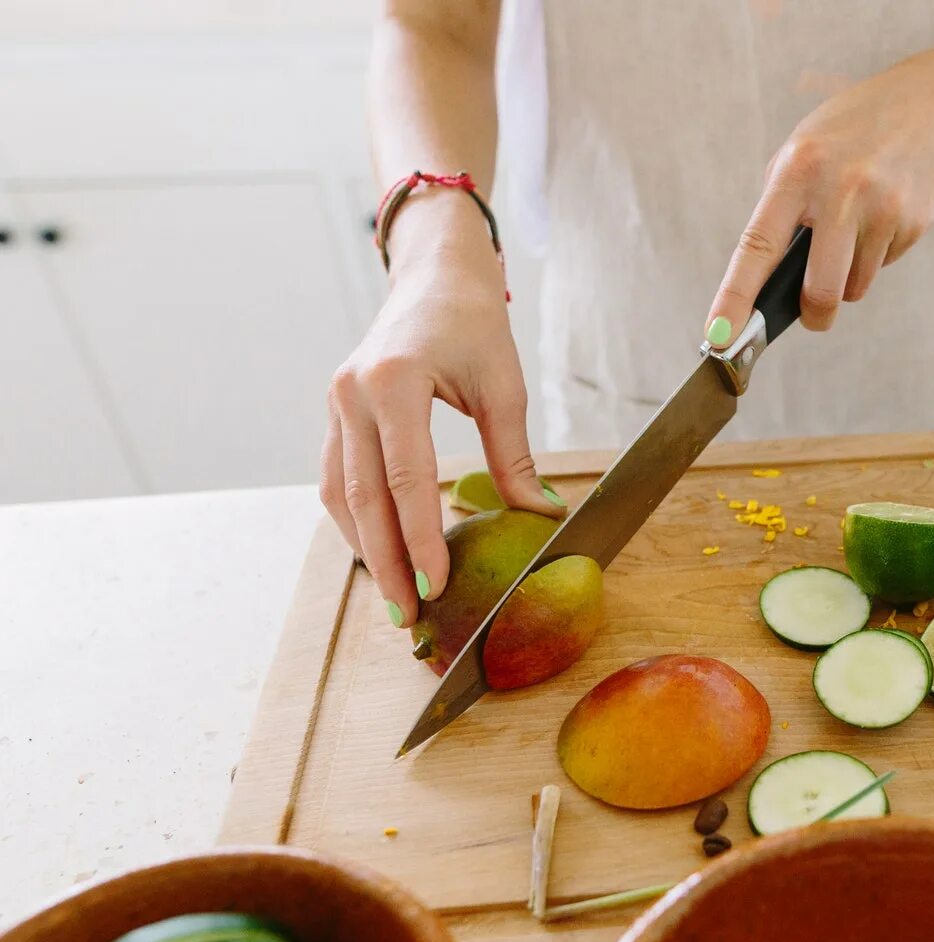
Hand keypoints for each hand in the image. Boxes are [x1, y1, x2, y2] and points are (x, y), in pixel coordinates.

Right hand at [320, 231, 561, 628]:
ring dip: (366, 550)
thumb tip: (540, 516)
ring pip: (340, 496)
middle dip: (386, 562)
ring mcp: (335, 405)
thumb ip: (514, 455)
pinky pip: (337, 480)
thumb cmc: (473, 324)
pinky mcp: (335, 415)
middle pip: (364, 498)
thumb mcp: (504, 386)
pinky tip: (380, 555)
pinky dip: (357, 523)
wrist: (434, 276)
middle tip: (408, 616)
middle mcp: (352, 395)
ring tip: (394, 599)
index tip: (435, 585)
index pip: (406, 479)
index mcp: (392, 382)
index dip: (420, 538)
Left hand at [705, 49, 933, 343]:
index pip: (758, 246)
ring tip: (855, 230)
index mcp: (799, 170)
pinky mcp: (914, 221)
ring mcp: (882, 207)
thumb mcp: (803, 148)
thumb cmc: (853, 132)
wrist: (930, 104)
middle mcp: (841, 190)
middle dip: (815, 314)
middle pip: (821, 290)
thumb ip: (782, 205)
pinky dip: (877, 254)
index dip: (736, 295)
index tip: (721, 334)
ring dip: (849, 277)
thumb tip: (765, 278)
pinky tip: (883, 215)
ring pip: (855, 286)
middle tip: (814, 316)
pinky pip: (883, 266)